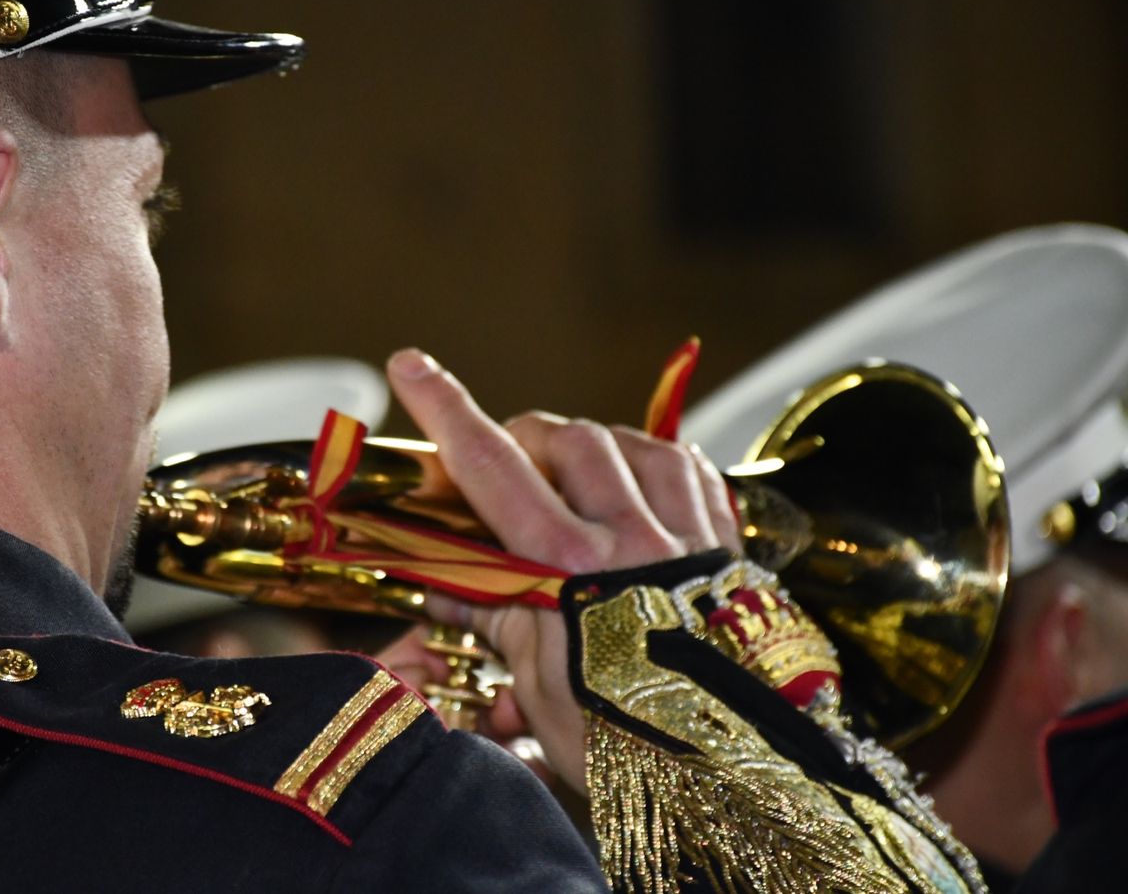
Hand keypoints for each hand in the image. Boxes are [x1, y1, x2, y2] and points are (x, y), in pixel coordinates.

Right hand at [383, 348, 739, 789]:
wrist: (740, 785)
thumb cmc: (631, 751)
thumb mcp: (541, 688)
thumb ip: (493, 618)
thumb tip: (440, 582)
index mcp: (572, 572)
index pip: (492, 469)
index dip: (446, 412)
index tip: (409, 366)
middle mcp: (633, 539)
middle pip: (565, 441)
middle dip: (521, 437)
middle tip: (498, 460)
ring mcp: (689, 537)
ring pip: (628, 443)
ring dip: (585, 444)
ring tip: (564, 470)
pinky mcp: (729, 547)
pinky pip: (687, 469)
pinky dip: (651, 459)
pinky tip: (634, 474)